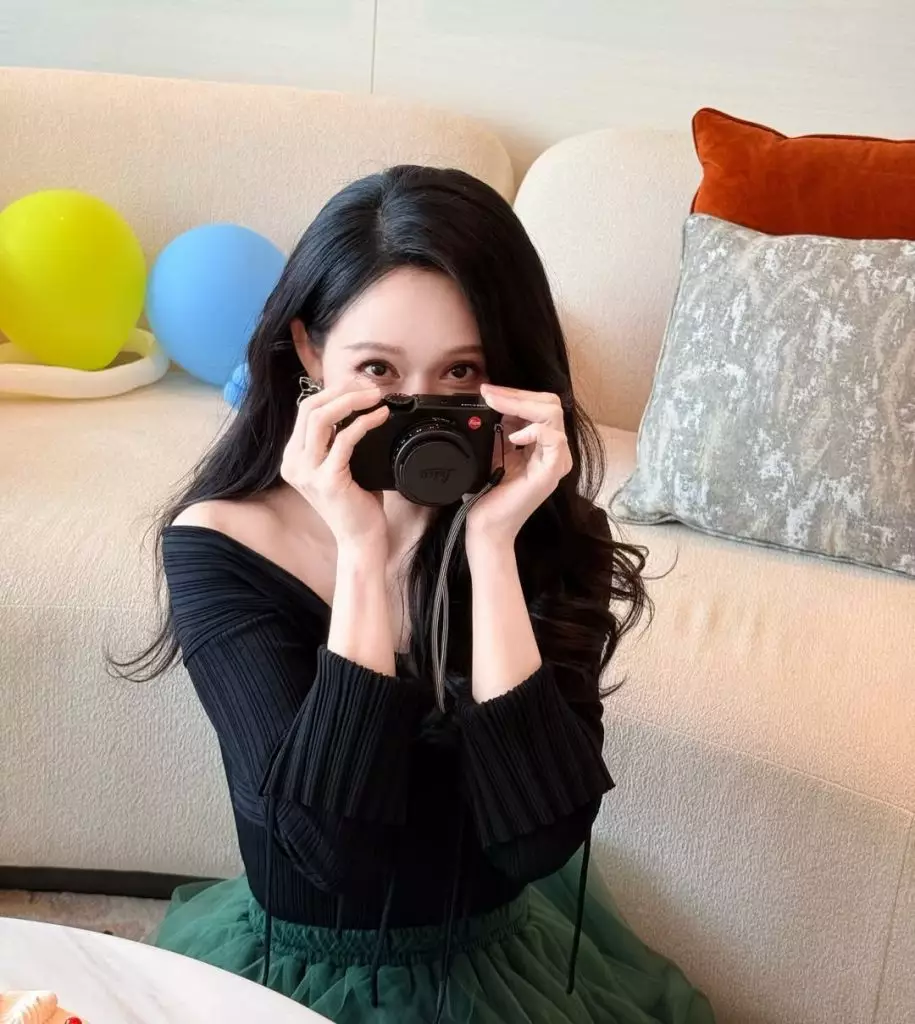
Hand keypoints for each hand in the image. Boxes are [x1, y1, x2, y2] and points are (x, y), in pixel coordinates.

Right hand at [280, 383, 390, 546]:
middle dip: (342, 390)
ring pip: (321, 418)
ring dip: (352, 401)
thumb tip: (355, 406)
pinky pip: (344, 439)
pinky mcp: (328, 481)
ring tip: (376, 397)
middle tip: (370, 387)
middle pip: (310, 408)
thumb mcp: (340, 467)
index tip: (358, 386)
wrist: (360, 540)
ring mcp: (308, 473)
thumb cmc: (355, 505)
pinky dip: (364, 423)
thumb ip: (337, 441)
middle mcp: (294, 464)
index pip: (305, 410)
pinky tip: (380, 417)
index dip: (332, 392)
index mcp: (294, 458)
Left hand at [465, 384, 572, 544]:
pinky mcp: (551, 472)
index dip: (515, 393)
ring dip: (520, 404)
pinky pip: (553, 438)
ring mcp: (556, 460)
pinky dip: (532, 430)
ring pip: (552, 414)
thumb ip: (500, 426)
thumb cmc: (489, 493)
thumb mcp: (493, 450)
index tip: (487, 391)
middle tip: (489, 394)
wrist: (487, 525)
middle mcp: (554, 450)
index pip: (539, 404)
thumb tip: (492, 399)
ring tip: (496, 406)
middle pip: (550, 403)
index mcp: (541, 443)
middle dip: (517, 394)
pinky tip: (512, 438)